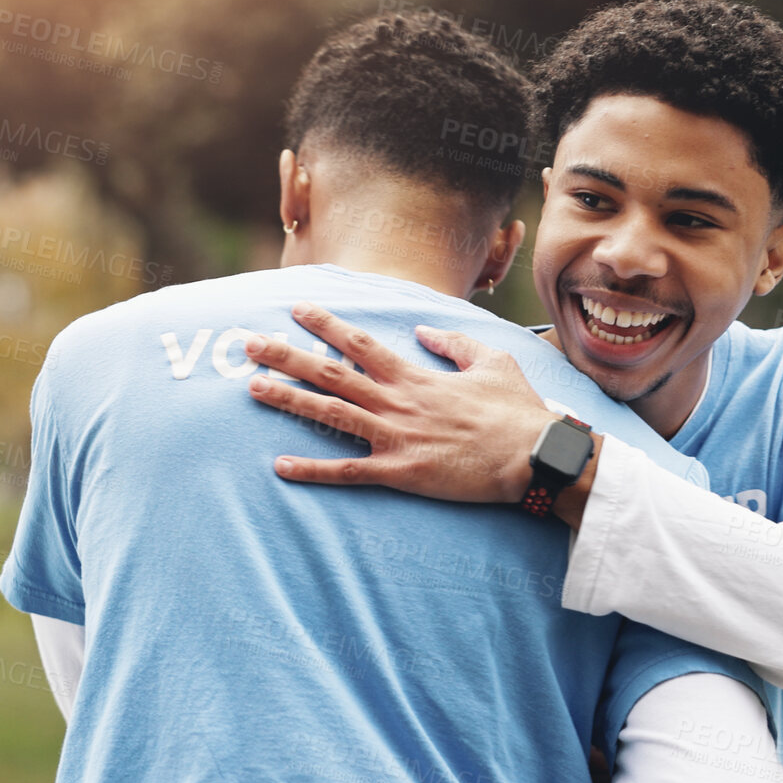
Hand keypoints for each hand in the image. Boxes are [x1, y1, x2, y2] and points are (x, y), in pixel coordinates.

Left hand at [242, 302, 553, 501]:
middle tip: (250, 345)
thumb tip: (424, 331)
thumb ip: (453, 344)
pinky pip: (348, 471)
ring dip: (289, 401)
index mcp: (416, 375)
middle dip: (287, 356)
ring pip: (331, 415)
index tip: (296, 310)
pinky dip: (313, 470)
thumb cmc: (516, 411)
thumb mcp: (492, 362)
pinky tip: (281, 466)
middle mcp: (397, 402)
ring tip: (254, 389)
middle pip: (331, 374)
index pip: (360, 343)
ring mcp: (395, 438)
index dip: (325, 325)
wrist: (533, 456)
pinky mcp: (400, 473)